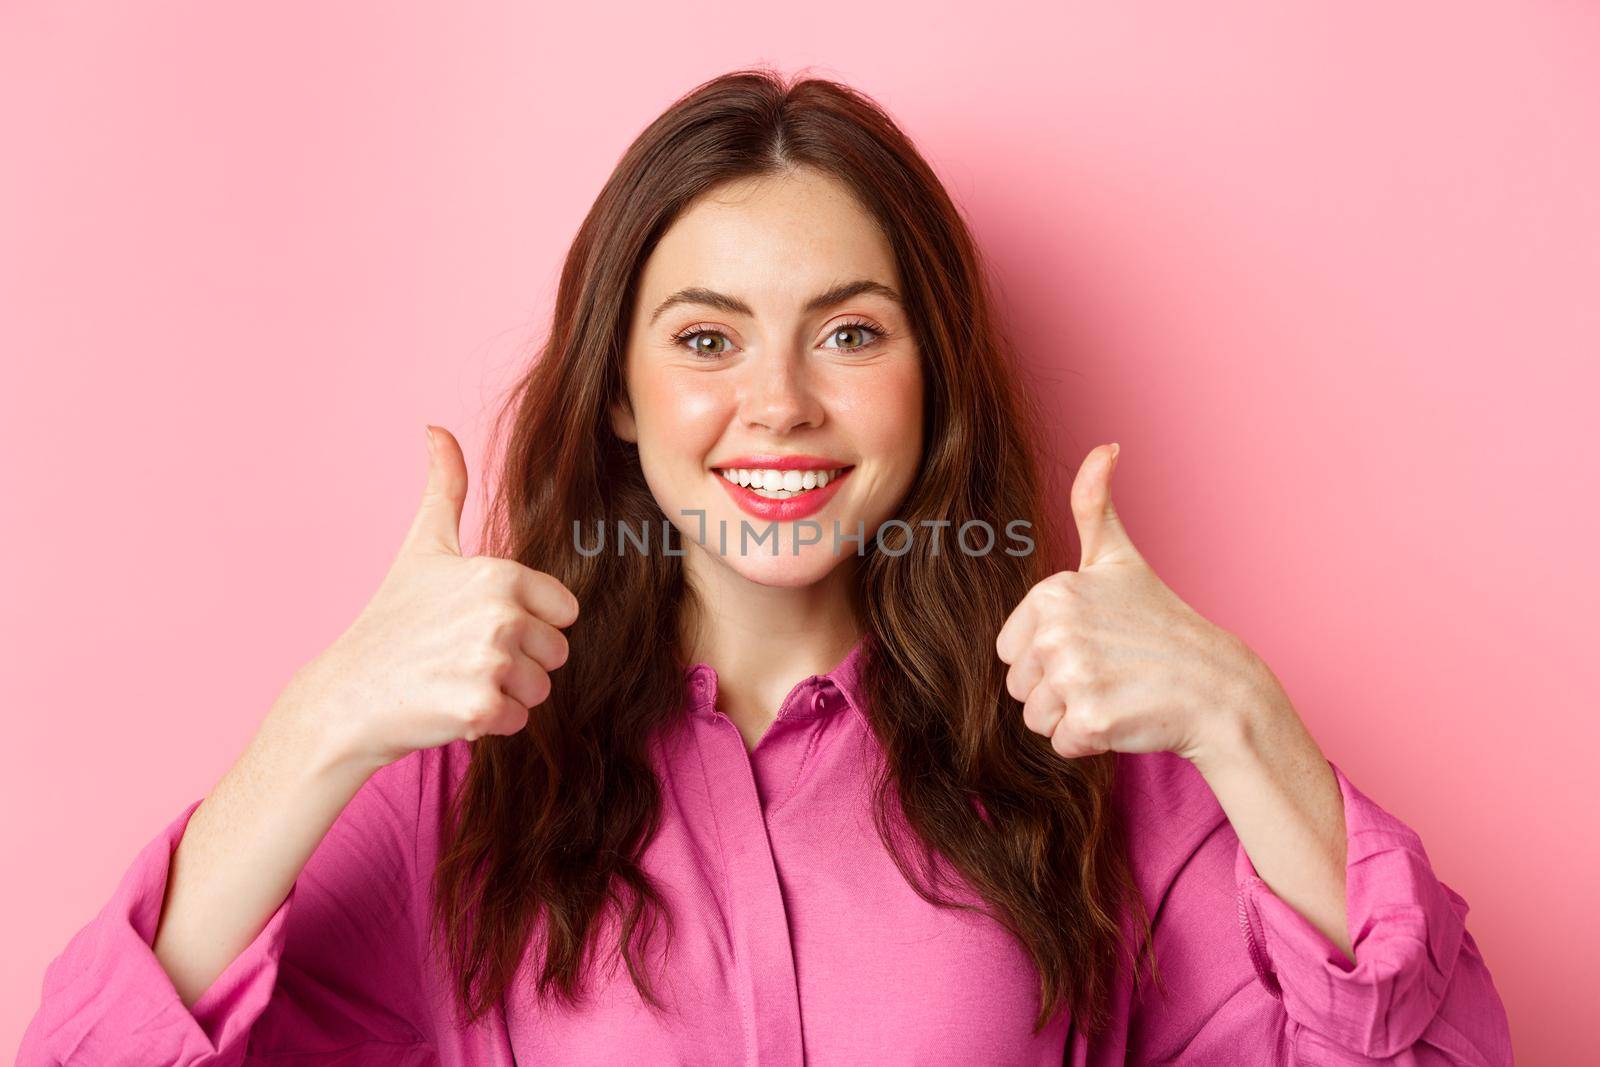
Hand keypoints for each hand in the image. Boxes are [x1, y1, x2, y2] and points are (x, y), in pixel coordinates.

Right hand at [275, 426, 579, 771]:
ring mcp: (490, 662)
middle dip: (519, 662)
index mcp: (499, 574)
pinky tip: (448, 706)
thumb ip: (444, 488)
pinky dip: (490, 722)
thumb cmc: (390, 621)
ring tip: (454, 679)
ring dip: (505, 693)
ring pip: (541, 689)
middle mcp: (500, 614)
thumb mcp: (421, 548)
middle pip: (556, 653)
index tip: (478, 623)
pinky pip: (519, 721)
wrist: (345, 695)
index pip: (564, 611)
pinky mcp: (479, 708)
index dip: (529, 622)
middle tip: (462, 656)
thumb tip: (436, 428)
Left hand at [994, 444, 1283, 763]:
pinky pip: (1060, 744)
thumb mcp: (1121, 559)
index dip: (1048, 657)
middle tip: (1108, 672)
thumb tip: (1104, 445)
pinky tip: (1123, 717)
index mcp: (1052, 593)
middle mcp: (1056, 630)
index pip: (1010, 650)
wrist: (1217, 685)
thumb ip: (1094, 505)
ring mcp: (1073, 675)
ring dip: (1071, 717)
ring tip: (1115, 693)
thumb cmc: (1161, 624)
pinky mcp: (1090, 719)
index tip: (1093, 645)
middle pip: (1018, 686)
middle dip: (1058, 690)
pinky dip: (1089, 742)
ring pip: (1035, 718)